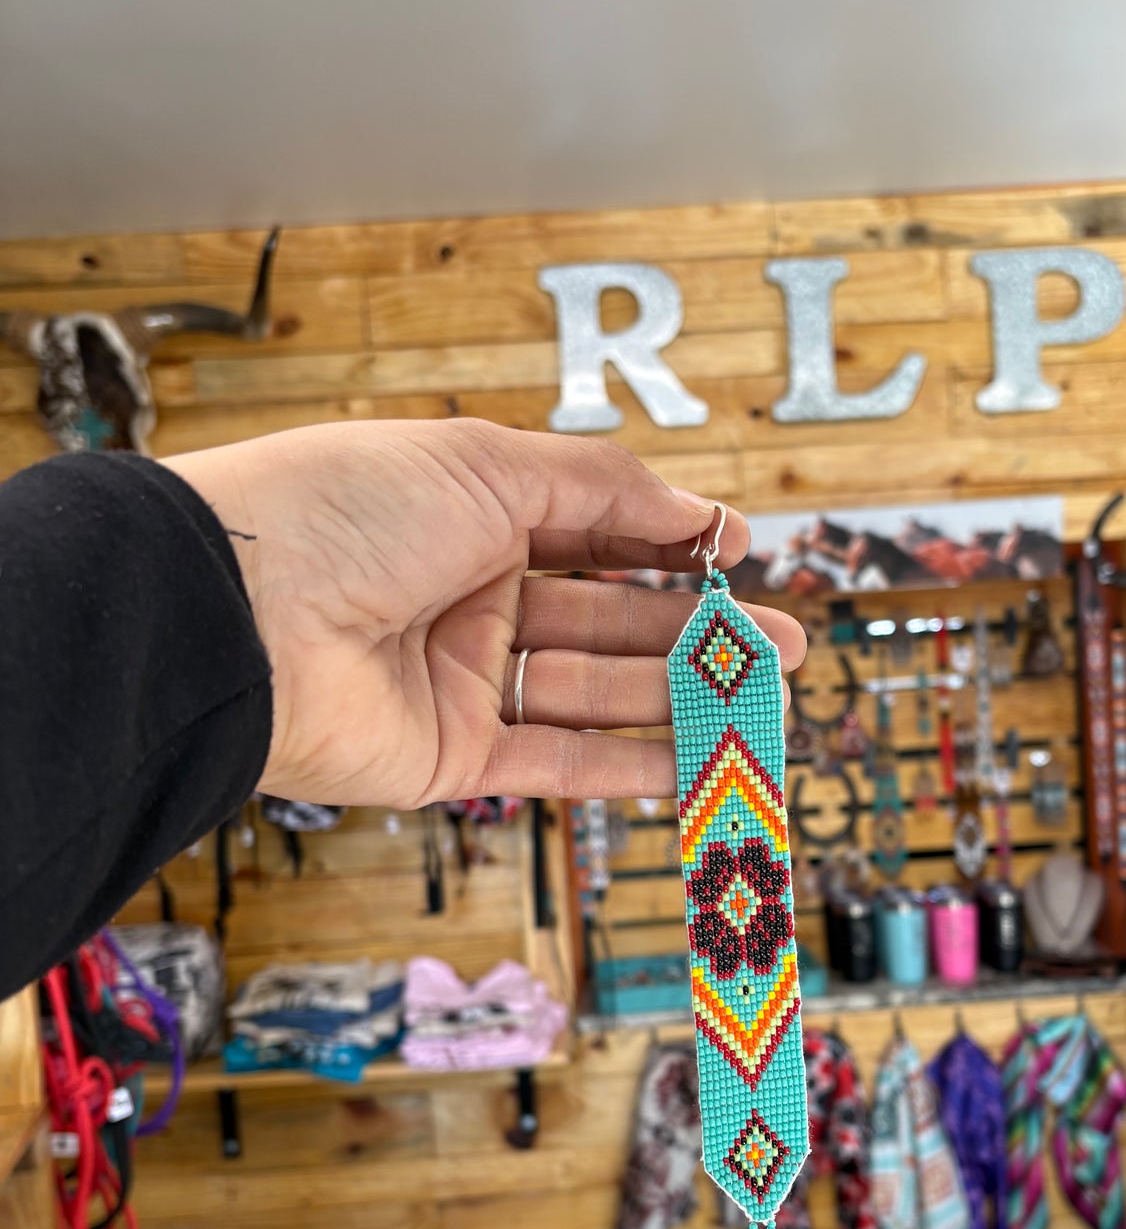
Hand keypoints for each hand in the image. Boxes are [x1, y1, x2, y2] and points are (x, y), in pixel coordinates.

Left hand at [166, 418, 805, 806]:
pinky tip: (700, 756)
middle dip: (696, 630)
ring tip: (766, 696)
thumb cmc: (343, 511)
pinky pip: (558, 762)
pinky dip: (631, 763)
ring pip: (594, 692)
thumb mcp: (483, 464)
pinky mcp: (452, 757)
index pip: (593, 527)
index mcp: (468, 512)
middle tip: (785, 644)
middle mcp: (468, 596)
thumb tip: (695, 509)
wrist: (237, 614)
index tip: (740, 554)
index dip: (669, 540)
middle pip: (606, 618)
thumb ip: (601, 489)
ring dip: (682, 696)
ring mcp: (461, 680)